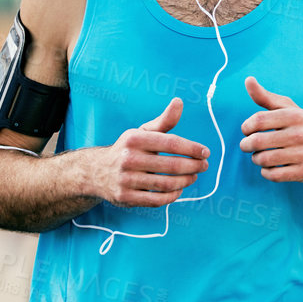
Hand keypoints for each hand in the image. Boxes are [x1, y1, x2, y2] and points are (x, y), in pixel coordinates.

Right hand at [92, 97, 210, 205]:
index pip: (170, 143)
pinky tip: (179, 188)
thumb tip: (179, 102)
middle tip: (204, 166)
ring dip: (186, 181)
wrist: (96, 172)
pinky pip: (156, 200)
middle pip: (172, 165)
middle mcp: (128, 158)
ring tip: (194, 176)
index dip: (192, 148)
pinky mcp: (125, 197)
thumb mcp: (142, 132)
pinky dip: (172, 195)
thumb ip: (164, 121)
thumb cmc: (129, 149)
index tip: (206, 152)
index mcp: (134, 139)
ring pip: (166, 184)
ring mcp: (125, 180)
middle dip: (194, 166)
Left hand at [240, 76, 302, 182]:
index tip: (247, 131)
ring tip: (259, 156)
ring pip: (264, 159)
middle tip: (248, 146)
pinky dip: (266, 172)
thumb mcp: (290, 110)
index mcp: (295, 116)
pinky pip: (274, 175)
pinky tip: (269, 168)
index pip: (258, 120)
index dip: (246, 127)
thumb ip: (266, 97)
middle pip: (258, 141)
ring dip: (256, 159)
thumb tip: (248, 80)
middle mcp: (301, 134)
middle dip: (246, 145)